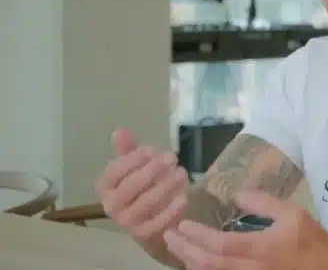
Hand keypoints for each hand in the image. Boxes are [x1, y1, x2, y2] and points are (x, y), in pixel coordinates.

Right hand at [95, 129, 189, 246]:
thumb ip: (128, 150)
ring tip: (182, 173)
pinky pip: (158, 222)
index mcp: (105, 187)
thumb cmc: (141, 189)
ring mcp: (127, 222)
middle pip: (131, 186)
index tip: (154, 150)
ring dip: (166, 186)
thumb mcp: (134, 168)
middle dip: (153, 170)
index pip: (115, 171)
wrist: (150, 222)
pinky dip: (172, 209)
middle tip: (172, 157)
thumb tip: (119, 130)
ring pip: (147, 203)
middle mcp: (111, 205)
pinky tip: (184, 196)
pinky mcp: (144, 235)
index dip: (135, 158)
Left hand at [163, 191, 327, 269]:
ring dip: (190, 263)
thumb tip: (236, 195)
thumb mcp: (291, 212)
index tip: (182, 224)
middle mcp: (250, 269)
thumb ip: (263, 202)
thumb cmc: (310, 239)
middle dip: (184, 250)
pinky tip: (196, 263)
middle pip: (208, 264)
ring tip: (178, 249)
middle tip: (169, 236)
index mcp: (260, 248)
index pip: (219, 244)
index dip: (197, 235)